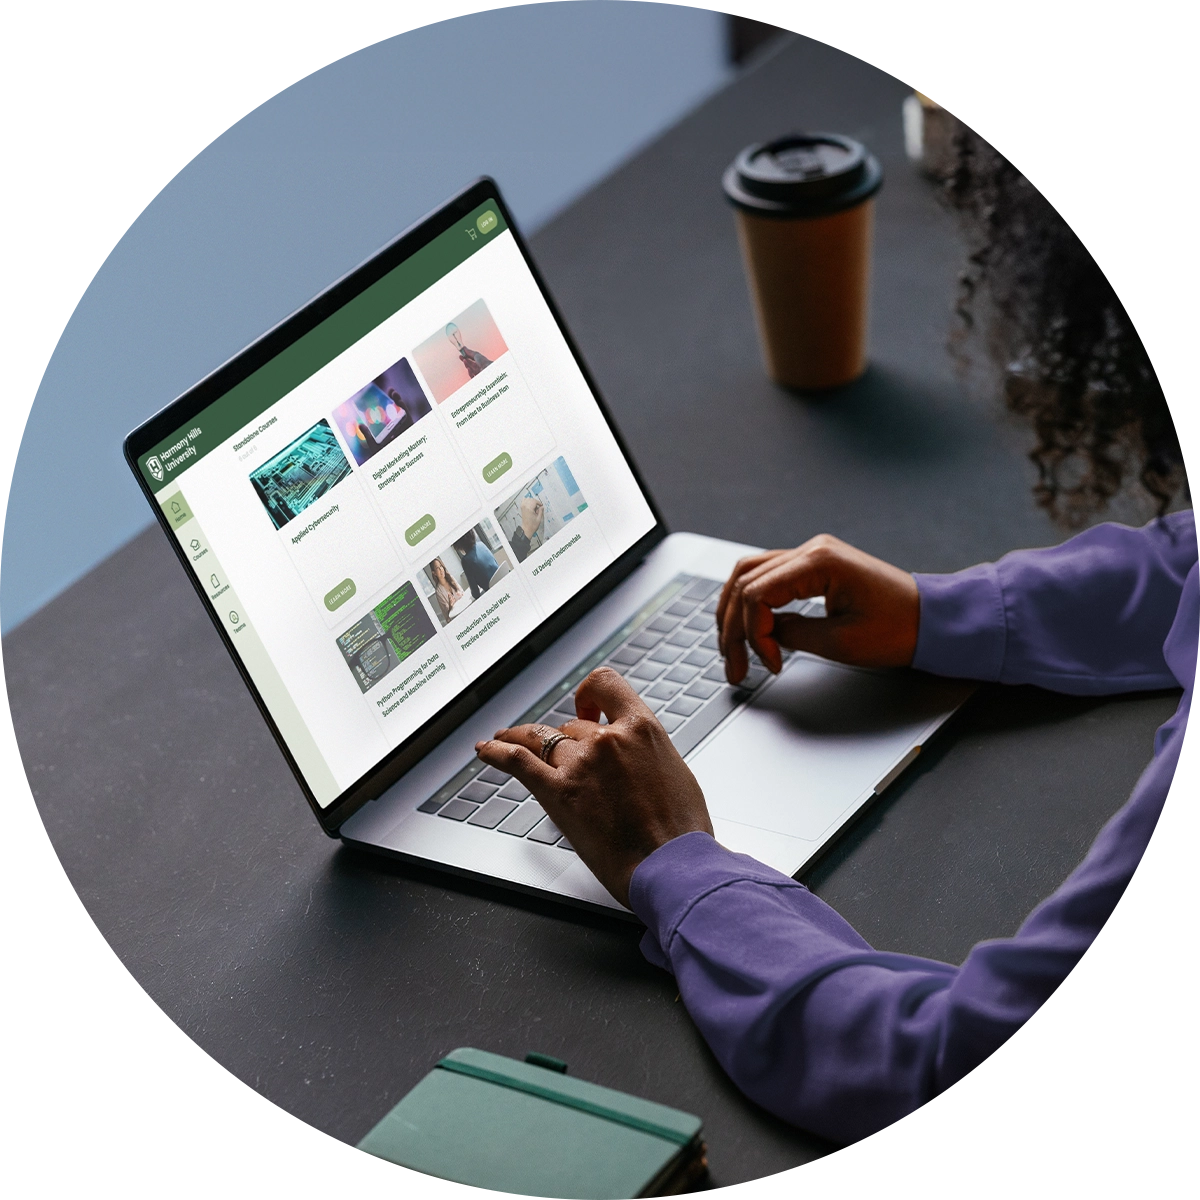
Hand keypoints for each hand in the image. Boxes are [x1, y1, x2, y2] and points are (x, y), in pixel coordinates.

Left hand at [475, 667, 711, 906]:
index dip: (589, 694)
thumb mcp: (676, 773)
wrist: (671, 868)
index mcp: (642, 729)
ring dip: (523, 737)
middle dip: (567, 740)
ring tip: (506, 737)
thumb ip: (648, 755)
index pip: (606, 685)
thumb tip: (635, 756)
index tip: (584, 708)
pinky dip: (497, 751)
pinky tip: (486, 749)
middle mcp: (608, 740)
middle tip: (562, 758)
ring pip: (542, 738)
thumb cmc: (681, 833)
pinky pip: (517, 761)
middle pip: (573, 726)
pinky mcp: (558, 794)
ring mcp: (580, 765)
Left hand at [519, 496, 543, 537]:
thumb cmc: (532, 525)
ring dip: (531, 501)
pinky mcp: (522, 508)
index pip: (534, 501)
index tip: (541, 505)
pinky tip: (529, 504)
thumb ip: (540, 511)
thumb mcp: (539, 518)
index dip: (539, 502)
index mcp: (529, 509)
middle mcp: (525, 507)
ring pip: (527, 499)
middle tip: (538, 507)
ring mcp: (523, 507)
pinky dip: (526, 501)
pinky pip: (523, 501)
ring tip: (534, 506)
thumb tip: (541, 507)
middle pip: (531, 499)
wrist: (526, 529)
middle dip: (535, 502)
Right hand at [717, 534, 919, 683]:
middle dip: (732, 626)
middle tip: (733, 664)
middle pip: (744, 581)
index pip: (757, 594)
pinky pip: (767, 579)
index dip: (753, 633)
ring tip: (732, 647)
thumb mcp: (842, 642)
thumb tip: (763, 635)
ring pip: (749, 576)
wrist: (931, 620)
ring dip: (734, 613)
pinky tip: (749, 628)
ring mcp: (811, 555)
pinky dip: (752, 605)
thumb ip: (793, 635)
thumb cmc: (899, 628)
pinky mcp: (814, 567)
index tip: (769, 664)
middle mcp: (811, 550)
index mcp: (819, 562)